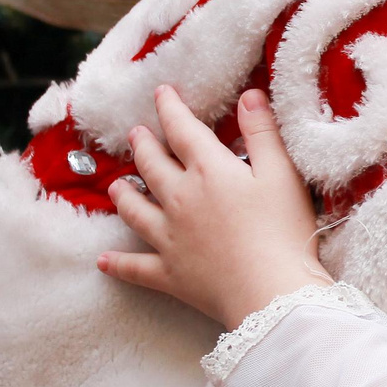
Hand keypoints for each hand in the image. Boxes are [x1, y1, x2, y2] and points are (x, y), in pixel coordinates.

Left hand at [98, 86, 330, 328]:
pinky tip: (103, 261)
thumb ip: (263, 132)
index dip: (170, 108)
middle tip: (136, 134)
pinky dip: (118, 264)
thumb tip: (249, 95)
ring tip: (116, 184)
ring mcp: (170, 237)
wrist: (270, 293)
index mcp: (209, 171)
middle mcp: (180, 199)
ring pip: (134, 210)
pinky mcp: (169, 273)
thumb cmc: (283, 231)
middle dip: (143, 145)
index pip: (182, 129)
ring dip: (123, 194)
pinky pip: (135, 267)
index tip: (161, 93)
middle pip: (152, 165)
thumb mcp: (283, 173)